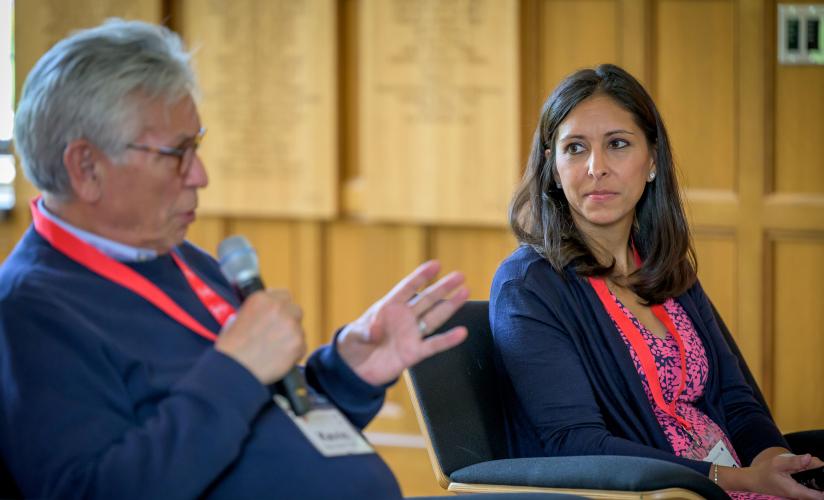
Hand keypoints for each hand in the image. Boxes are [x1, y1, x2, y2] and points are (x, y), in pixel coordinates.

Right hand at [215, 290, 305, 384]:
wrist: (233, 370)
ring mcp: (291, 325)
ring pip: (299, 329)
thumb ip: (256, 311)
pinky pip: (302, 346)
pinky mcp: (299, 343)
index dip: (281, 307)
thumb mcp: (236, 318)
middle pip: (295, 310)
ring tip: (274, 351)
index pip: (284, 295)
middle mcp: (279, 308)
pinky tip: (278, 359)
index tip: (278, 315)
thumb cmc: (230, 348)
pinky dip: (294, 353)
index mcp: (262, 299)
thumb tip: (267, 312)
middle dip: (289, 321)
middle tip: (278, 335)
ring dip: (291, 338)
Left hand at [336, 260, 468, 385]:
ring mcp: (411, 334)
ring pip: (434, 317)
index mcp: (388, 307)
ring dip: (450, 306)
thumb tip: (376, 330)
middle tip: (460, 275)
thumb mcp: (353, 335)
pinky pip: (434, 345)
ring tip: (465, 292)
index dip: (421, 277)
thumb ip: (364, 331)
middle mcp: (404, 318)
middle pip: (427, 299)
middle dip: (443, 287)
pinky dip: (448, 340)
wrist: (355, 369)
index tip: (436, 264)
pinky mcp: (414, 352)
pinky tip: (461, 332)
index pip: (407, 288)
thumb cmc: (353, 345)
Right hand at [719, 450, 823, 498]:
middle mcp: (802, 496)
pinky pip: (811, 486)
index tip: (822, 471)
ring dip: (815, 474)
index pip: (822, 495)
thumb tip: (809, 457)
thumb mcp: (777, 464)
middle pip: (821, 489)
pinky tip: (803, 468)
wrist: (755, 481)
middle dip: (820, 475)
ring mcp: (801, 494)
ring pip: (816, 487)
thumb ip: (794, 462)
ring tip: (804, 463)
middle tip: (810, 462)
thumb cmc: (765, 472)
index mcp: (798, 491)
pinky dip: (811, 476)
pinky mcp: (799, 491)